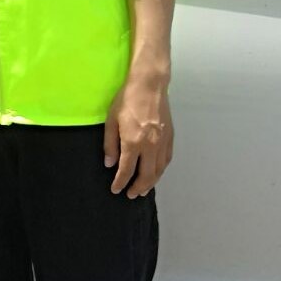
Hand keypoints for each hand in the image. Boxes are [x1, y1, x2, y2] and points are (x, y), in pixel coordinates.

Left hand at [104, 75, 173, 197]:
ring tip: (143, 190)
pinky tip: (155, 173)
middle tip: (130, 195)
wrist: (150, 86)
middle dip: (137, 188)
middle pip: (146, 176)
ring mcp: (162, 143)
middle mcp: (150, 146)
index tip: (116, 190)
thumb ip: (110, 144)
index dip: (120, 182)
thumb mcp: (111, 120)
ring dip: (151, 183)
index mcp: (133, 142)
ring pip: (159, 170)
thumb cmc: (127, 100)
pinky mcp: (170, 138)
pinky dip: (161, 171)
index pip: (126, 170)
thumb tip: (110, 164)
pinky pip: (167, 160)